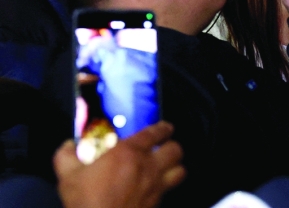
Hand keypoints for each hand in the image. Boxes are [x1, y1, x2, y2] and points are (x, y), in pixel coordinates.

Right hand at [54, 121, 184, 207]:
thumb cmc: (85, 200)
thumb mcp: (68, 176)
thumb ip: (67, 156)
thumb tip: (68, 144)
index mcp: (129, 152)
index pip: (154, 133)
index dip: (163, 128)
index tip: (165, 128)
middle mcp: (148, 166)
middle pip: (175, 150)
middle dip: (172, 146)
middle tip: (165, 148)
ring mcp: (156, 186)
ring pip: (180, 170)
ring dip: (175, 166)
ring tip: (167, 167)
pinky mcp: (157, 203)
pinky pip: (171, 190)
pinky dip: (168, 187)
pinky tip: (157, 188)